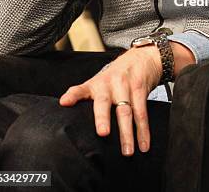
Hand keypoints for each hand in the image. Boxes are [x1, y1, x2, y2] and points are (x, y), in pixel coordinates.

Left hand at [59, 42, 194, 154]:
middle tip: (103, 133)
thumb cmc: (116, 76)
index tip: (65, 102)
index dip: (73, 96)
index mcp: (96, 84)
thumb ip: (86, 97)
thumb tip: (72, 119)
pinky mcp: (140, 89)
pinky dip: (143, 131)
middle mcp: (109, 83)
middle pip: (104, 102)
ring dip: (127, 133)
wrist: (141, 57)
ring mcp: (125, 86)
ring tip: (127, 151)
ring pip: (126, 111)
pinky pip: (142, 112)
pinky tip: (143, 145)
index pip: (81, 89)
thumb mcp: (99, 82)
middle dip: (103, 117)